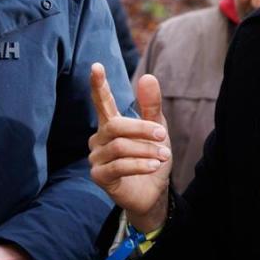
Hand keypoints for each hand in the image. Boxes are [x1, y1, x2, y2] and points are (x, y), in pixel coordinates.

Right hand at [86, 63, 170, 230]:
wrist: (153, 193)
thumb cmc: (151, 157)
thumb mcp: (157, 130)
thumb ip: (151, 106)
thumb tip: (147, 77)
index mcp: (111, 124)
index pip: (102, 102)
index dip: (99, 85)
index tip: (96, 67)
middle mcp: (99, 139)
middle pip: (116, 126)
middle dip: (142, 129)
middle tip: (163, 135)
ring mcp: (96, 158)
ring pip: (120, 146)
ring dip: (146, 150)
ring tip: (164, 155)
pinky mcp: (98, 176)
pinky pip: (118, 166)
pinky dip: (139, 164)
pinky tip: (153, 166)